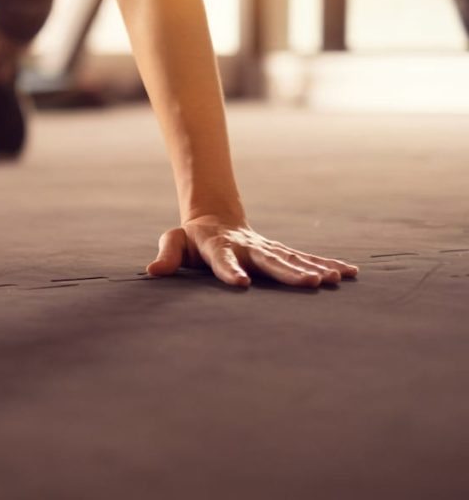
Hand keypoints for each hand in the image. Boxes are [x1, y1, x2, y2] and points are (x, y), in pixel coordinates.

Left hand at [146, 215, 358, 287]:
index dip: (230, 271)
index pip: (223, 260)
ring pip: (292, 258)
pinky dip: (327, 264)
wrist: (216, 219)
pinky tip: (350, 273)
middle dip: (289, 272)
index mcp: (219, 247)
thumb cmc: (191, 239)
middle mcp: (247, 247)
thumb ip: (167, 255)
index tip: (240, 283)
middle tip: (310, 283)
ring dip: (314, 268)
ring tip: (335, 279)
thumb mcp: (174, 242)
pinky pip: (306, 258)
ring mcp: (266, 249)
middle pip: (269, 260)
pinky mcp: (280, 251)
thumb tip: (152, 270)